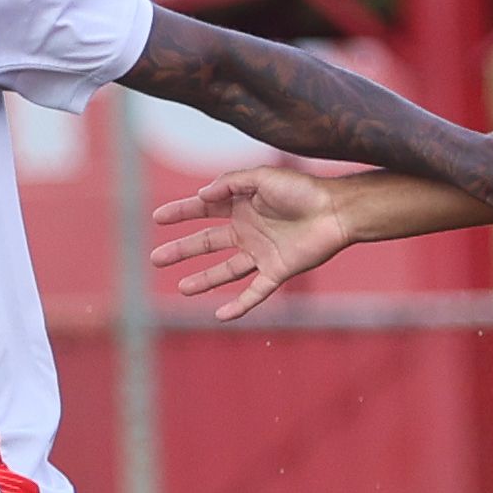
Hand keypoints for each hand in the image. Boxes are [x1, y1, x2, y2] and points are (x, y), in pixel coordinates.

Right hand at [148, 167, 355, 320]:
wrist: (336, 211)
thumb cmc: (302, 189)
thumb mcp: (262, 177)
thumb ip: (231, 182)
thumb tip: (201, 195)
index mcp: (242, 205)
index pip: (204, 210)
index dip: (181, 212)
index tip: (157, 218)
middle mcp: (248, 230)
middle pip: (207, 243)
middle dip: (181, 250)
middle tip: (156, 258)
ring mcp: (261, 253)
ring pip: (225, 270)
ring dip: (203, 280)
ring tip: (181, 288)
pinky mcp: (277, 271)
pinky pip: (254, 292)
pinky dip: (239, 305)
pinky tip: (220, 315)